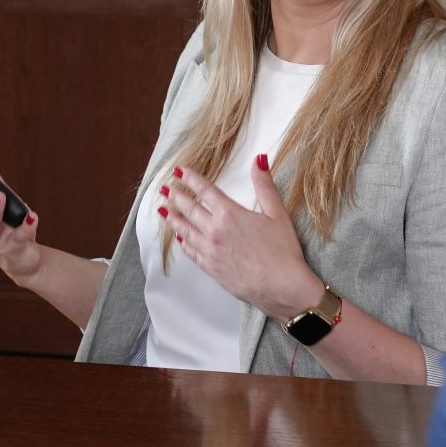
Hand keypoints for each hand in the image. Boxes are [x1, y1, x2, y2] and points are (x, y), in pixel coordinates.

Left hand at [165, 155, 322, 319]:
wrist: (282, 287)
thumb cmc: (283, 252)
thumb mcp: (277, 213)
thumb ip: (264, 185)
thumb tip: (259, 159)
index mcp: (229, 213)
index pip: (204, 190)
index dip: (190, 178)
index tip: (179, 171)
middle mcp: (214, 230)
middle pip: (189, 208)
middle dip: (175, 196)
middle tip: (164, 188)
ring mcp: (209, 250)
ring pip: (184, 230)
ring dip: (172, 218)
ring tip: (163, 209)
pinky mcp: (210, 268)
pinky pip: (190, 252)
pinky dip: (182, 242)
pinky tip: (179, 238)